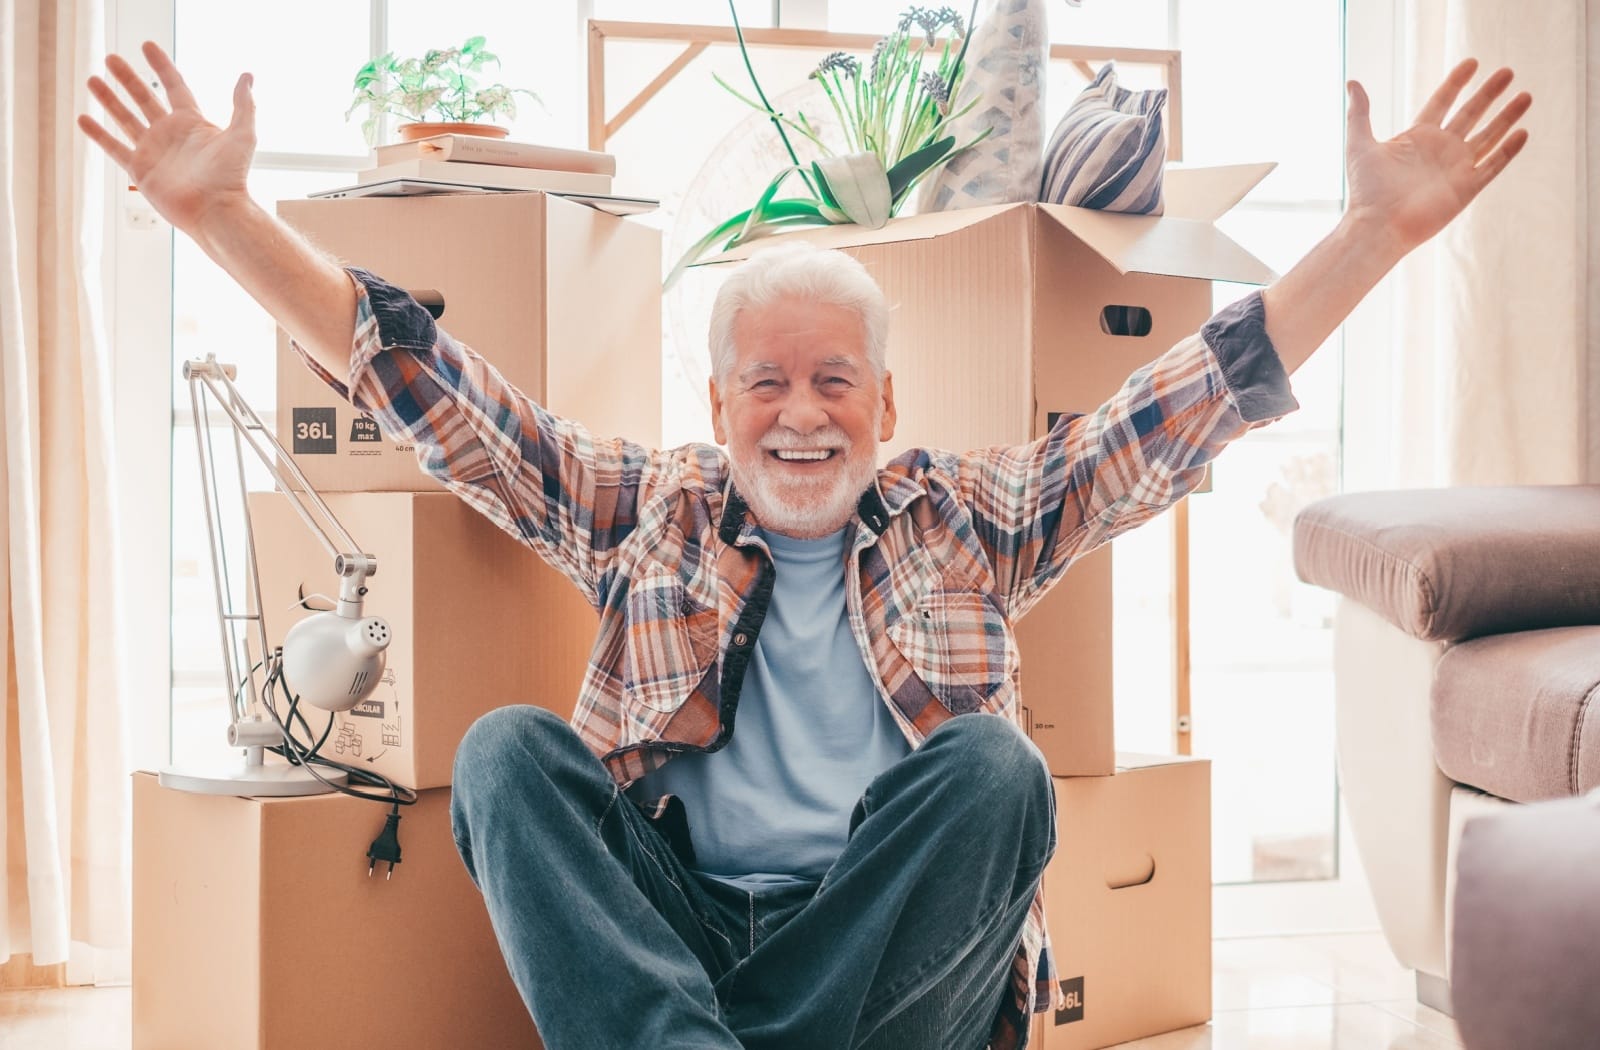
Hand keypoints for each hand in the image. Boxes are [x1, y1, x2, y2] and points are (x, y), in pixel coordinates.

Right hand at [78, 41, 255, 236]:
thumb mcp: (243, 135)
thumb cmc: (232, 177)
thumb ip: (243, 105)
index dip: (161, 66)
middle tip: (111, 58)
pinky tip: (83, 119)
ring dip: (108, 99)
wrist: (216, 212)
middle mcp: (171, 134)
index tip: (147, 46)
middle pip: (145, 98)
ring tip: (92, 80)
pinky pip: (114, 147)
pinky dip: (98, 134)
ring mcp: (154, 151)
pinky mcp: (141, 170)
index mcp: (193, 123)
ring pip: (125, 118)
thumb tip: (247, 76)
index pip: (174, 86)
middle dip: (128, 78)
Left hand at [1345, 58, 1531, 254]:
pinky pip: (1492, 166)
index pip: (1442, 102)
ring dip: (1507, 117)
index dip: (1457, 82)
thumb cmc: (1366, 190)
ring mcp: (1455, 169)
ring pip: (1488, 137)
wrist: (1378, 226)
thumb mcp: (1360, 144)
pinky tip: (1523, 132)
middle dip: (1489, 93)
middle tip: (1508, 72)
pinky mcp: (1466, 189)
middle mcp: (1440, 150)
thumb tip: (1352, 82)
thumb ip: (1359, 114)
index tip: (1472, 62)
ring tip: (1526, 95)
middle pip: (1471, 115)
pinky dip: (1508, 151)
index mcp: (1417, 137)